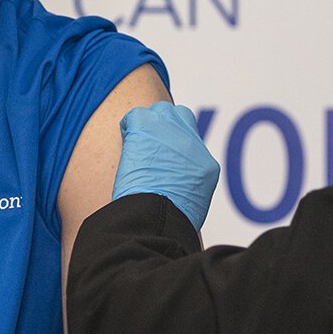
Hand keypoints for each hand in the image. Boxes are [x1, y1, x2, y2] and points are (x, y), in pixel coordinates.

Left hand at [112, 102, 219, 229]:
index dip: (175, 145)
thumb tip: (175, 188)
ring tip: (136, 146)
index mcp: (206, 165)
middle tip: (149, 145)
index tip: (163, 156)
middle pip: (180, 117)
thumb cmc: (168, 222)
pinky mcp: (146, 127)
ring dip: (148, 125)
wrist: (156, 217)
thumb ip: (187, 188)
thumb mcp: (192, 206)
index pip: (192, 142)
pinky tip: (126, 144)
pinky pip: (136, 115)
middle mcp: (191, 143)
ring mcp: (170, 130)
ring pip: (160, 111)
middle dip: (165, 126)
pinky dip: (129, 126)